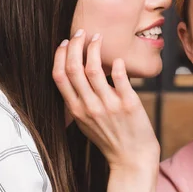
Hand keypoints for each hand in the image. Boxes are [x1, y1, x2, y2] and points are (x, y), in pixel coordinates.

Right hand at [52, 29, 158, 170]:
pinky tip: (117, 59)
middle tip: (81, 32)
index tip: (66, 42)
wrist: (132, 159)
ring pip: (94, 69)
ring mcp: (108, 106)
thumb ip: (79, 102)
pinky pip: (119, 79)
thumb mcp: (86, 123)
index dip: (60, 56)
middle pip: (74, 69)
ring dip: (94, 49)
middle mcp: (89, 107)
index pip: (59, 76)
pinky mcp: (128, 105)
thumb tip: (76, 76)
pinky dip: (116, 65)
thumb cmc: (110, 139)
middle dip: (76, 45)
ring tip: (98, 38)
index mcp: (76, 110)